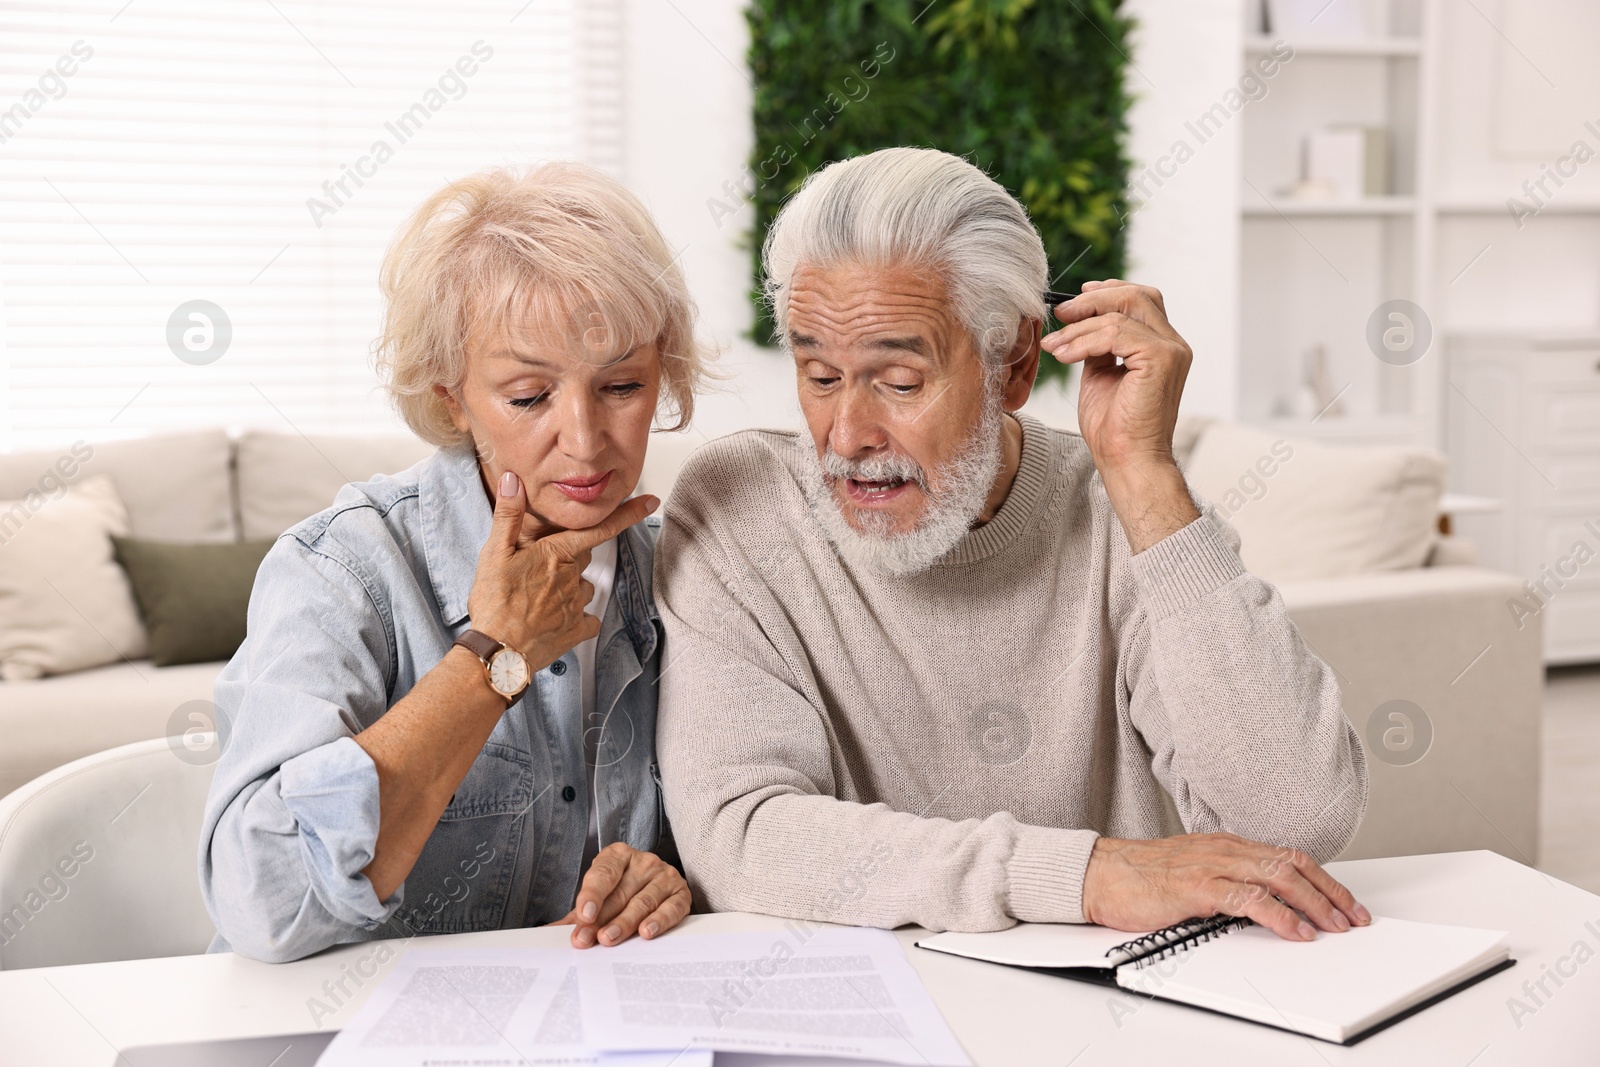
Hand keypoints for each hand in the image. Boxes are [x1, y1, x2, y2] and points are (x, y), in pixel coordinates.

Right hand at [466, 471, 657, 672]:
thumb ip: (508, 515)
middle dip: (568, 557)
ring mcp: (576, 605)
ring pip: (584, 587)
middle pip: (583, 557)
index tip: (650, 502)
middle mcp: (572, 577)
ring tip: (540, 595)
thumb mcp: (493, 553)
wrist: (496, 651)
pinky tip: (558, 619)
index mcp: (556, 554)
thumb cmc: (493, 602)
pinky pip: (588, 619)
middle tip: (537, 568)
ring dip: (571, 586)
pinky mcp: (575, 631)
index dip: (628, 514)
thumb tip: (513, 480)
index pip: (599, 528)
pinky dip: (578, 617)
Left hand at [550, 843, 691, 947]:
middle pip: (620, 892)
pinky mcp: (681, 893)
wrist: (655, 887)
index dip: (592, 894)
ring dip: (625, 922)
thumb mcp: (598, 899)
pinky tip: (646, 932)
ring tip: (610, 939)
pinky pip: (671, 908)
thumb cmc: (621, 893)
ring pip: (643, 902)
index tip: (583, 915)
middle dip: (602, 918)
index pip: (603, 873)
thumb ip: (577, 916)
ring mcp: (665, 876)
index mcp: (618, 855)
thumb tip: (547, 934)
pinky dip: (659, 920)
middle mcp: (644, 861)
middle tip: (588, 939)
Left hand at [1040, 281, 1196, 551]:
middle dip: (1093, 299)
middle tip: (1061, 313)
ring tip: (1054, 346)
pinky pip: (1115, 334)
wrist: (1127, 461)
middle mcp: (1172, 344)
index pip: (1140, 300)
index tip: (1074, 300)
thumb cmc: (1114, 429)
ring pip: (1122, 312)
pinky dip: (1084, 341)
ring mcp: (1170, 350)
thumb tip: (1080, 322)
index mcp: (1162, 347)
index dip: (1107, 292)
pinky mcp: (1160, 359)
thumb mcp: (1100, 376)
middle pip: (1137, 295)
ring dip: (1079, 326)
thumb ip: (1098, 347)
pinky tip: (1064, 355)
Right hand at [1082, 833, 1371, 941]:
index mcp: (1226, 845)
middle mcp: (1225, 849)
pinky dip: (1279, 916)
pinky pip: (1249, 899)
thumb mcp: (1193, 872)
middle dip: (1330, 893)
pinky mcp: (1197, 886)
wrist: (1100, 873)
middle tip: (1354, 918)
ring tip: (1335, 927)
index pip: (1287, 856)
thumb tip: (1263, 907)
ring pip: (1278, 878)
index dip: (1323, 880)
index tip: (1346, 903)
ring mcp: (1212, 864)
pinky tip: (1296, 932)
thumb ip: (1227, 882)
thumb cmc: (1140, 877)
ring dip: (1314, 904)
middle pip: (1293, 865)